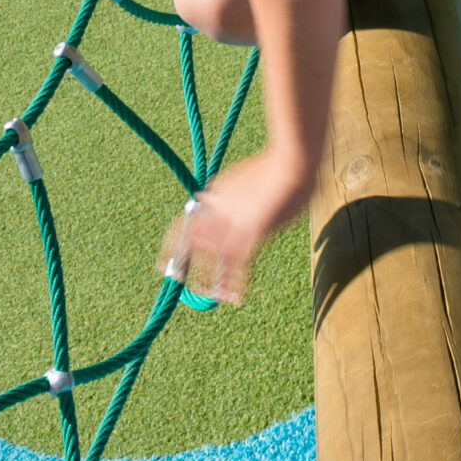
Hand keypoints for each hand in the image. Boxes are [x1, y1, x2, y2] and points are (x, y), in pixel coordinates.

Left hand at [159, 151, 312, 307]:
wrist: (292, 163)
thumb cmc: (273, 167)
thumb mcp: (240, 178)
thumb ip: (225, 191)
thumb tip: (209, 197)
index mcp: (216, 196)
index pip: (187, 222)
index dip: (177, 241)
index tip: (169, 256)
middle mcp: (220, 210)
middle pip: (194, 241)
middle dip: (183, 261)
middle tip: (176, 278)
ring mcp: (236, 223)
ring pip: (213, 256)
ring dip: (208, 277)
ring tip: (204, 293)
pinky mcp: (254, 233)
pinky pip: (241, 264)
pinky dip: (236, 283)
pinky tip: (234, 297)